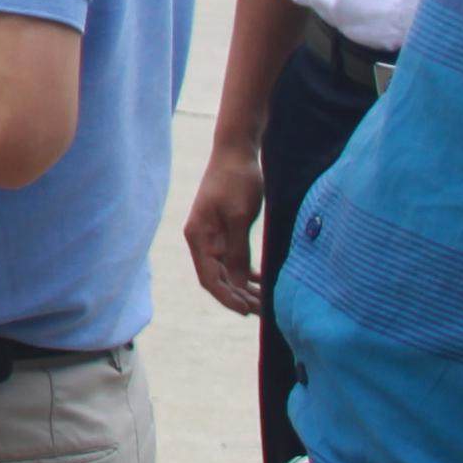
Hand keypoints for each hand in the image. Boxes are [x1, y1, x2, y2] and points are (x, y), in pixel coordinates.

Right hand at [184, 134, 266, 313]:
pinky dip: (245, 271)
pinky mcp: (222, 229)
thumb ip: (238, 251)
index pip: (209, 279)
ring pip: (226, 270)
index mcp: (198, 237)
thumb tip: (239, 285)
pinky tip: (261, 279)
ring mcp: (211, 235)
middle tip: (264, 309)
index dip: (227, 298)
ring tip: (265, 300)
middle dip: (239, 296)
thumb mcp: (240, 217)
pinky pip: (232, 258)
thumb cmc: (237, 180)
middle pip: (217, 278)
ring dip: (243, 286)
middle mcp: (201, 239)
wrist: (236, 151)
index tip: (248, 311)